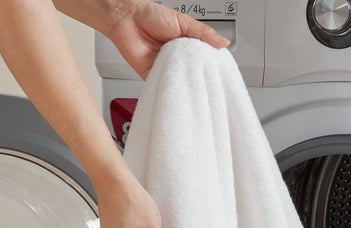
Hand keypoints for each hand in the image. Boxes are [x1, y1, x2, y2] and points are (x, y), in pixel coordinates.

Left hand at [108, 0, 229, 79]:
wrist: (126, 19)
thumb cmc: (151, 15)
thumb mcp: (184, 22)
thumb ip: (204, 33)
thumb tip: (224, 42)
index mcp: (187, 45)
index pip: (204, 60)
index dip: (212, 67)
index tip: (222, 75)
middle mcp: (178, 58)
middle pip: (193, 73)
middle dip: (200, 79)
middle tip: (210, 85)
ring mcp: (166, 68)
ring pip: (180, 81)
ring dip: (186, 84)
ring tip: (196, 89)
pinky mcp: (154, 76)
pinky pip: (165, 86)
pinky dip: (170, 89)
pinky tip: (178, 90)